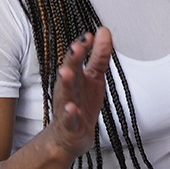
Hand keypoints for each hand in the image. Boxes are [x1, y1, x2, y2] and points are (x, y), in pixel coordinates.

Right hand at [44, 29, 112, 160]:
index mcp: (75, 76)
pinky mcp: (70, 126)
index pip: (77, 57)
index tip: (90, 35)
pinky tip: (72, 108)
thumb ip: (99, 55)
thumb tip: (104, 32)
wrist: (70, 136)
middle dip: (72, 59)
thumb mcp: (94, 77)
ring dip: (66, 83)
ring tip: (66, 72)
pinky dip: (70, 114)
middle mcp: (69, 89)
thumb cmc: (82, 104)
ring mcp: (68, 107)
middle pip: (69, 71)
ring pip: (66, 94)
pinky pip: (69, 120)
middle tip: (76, 47)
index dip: (82, 46)